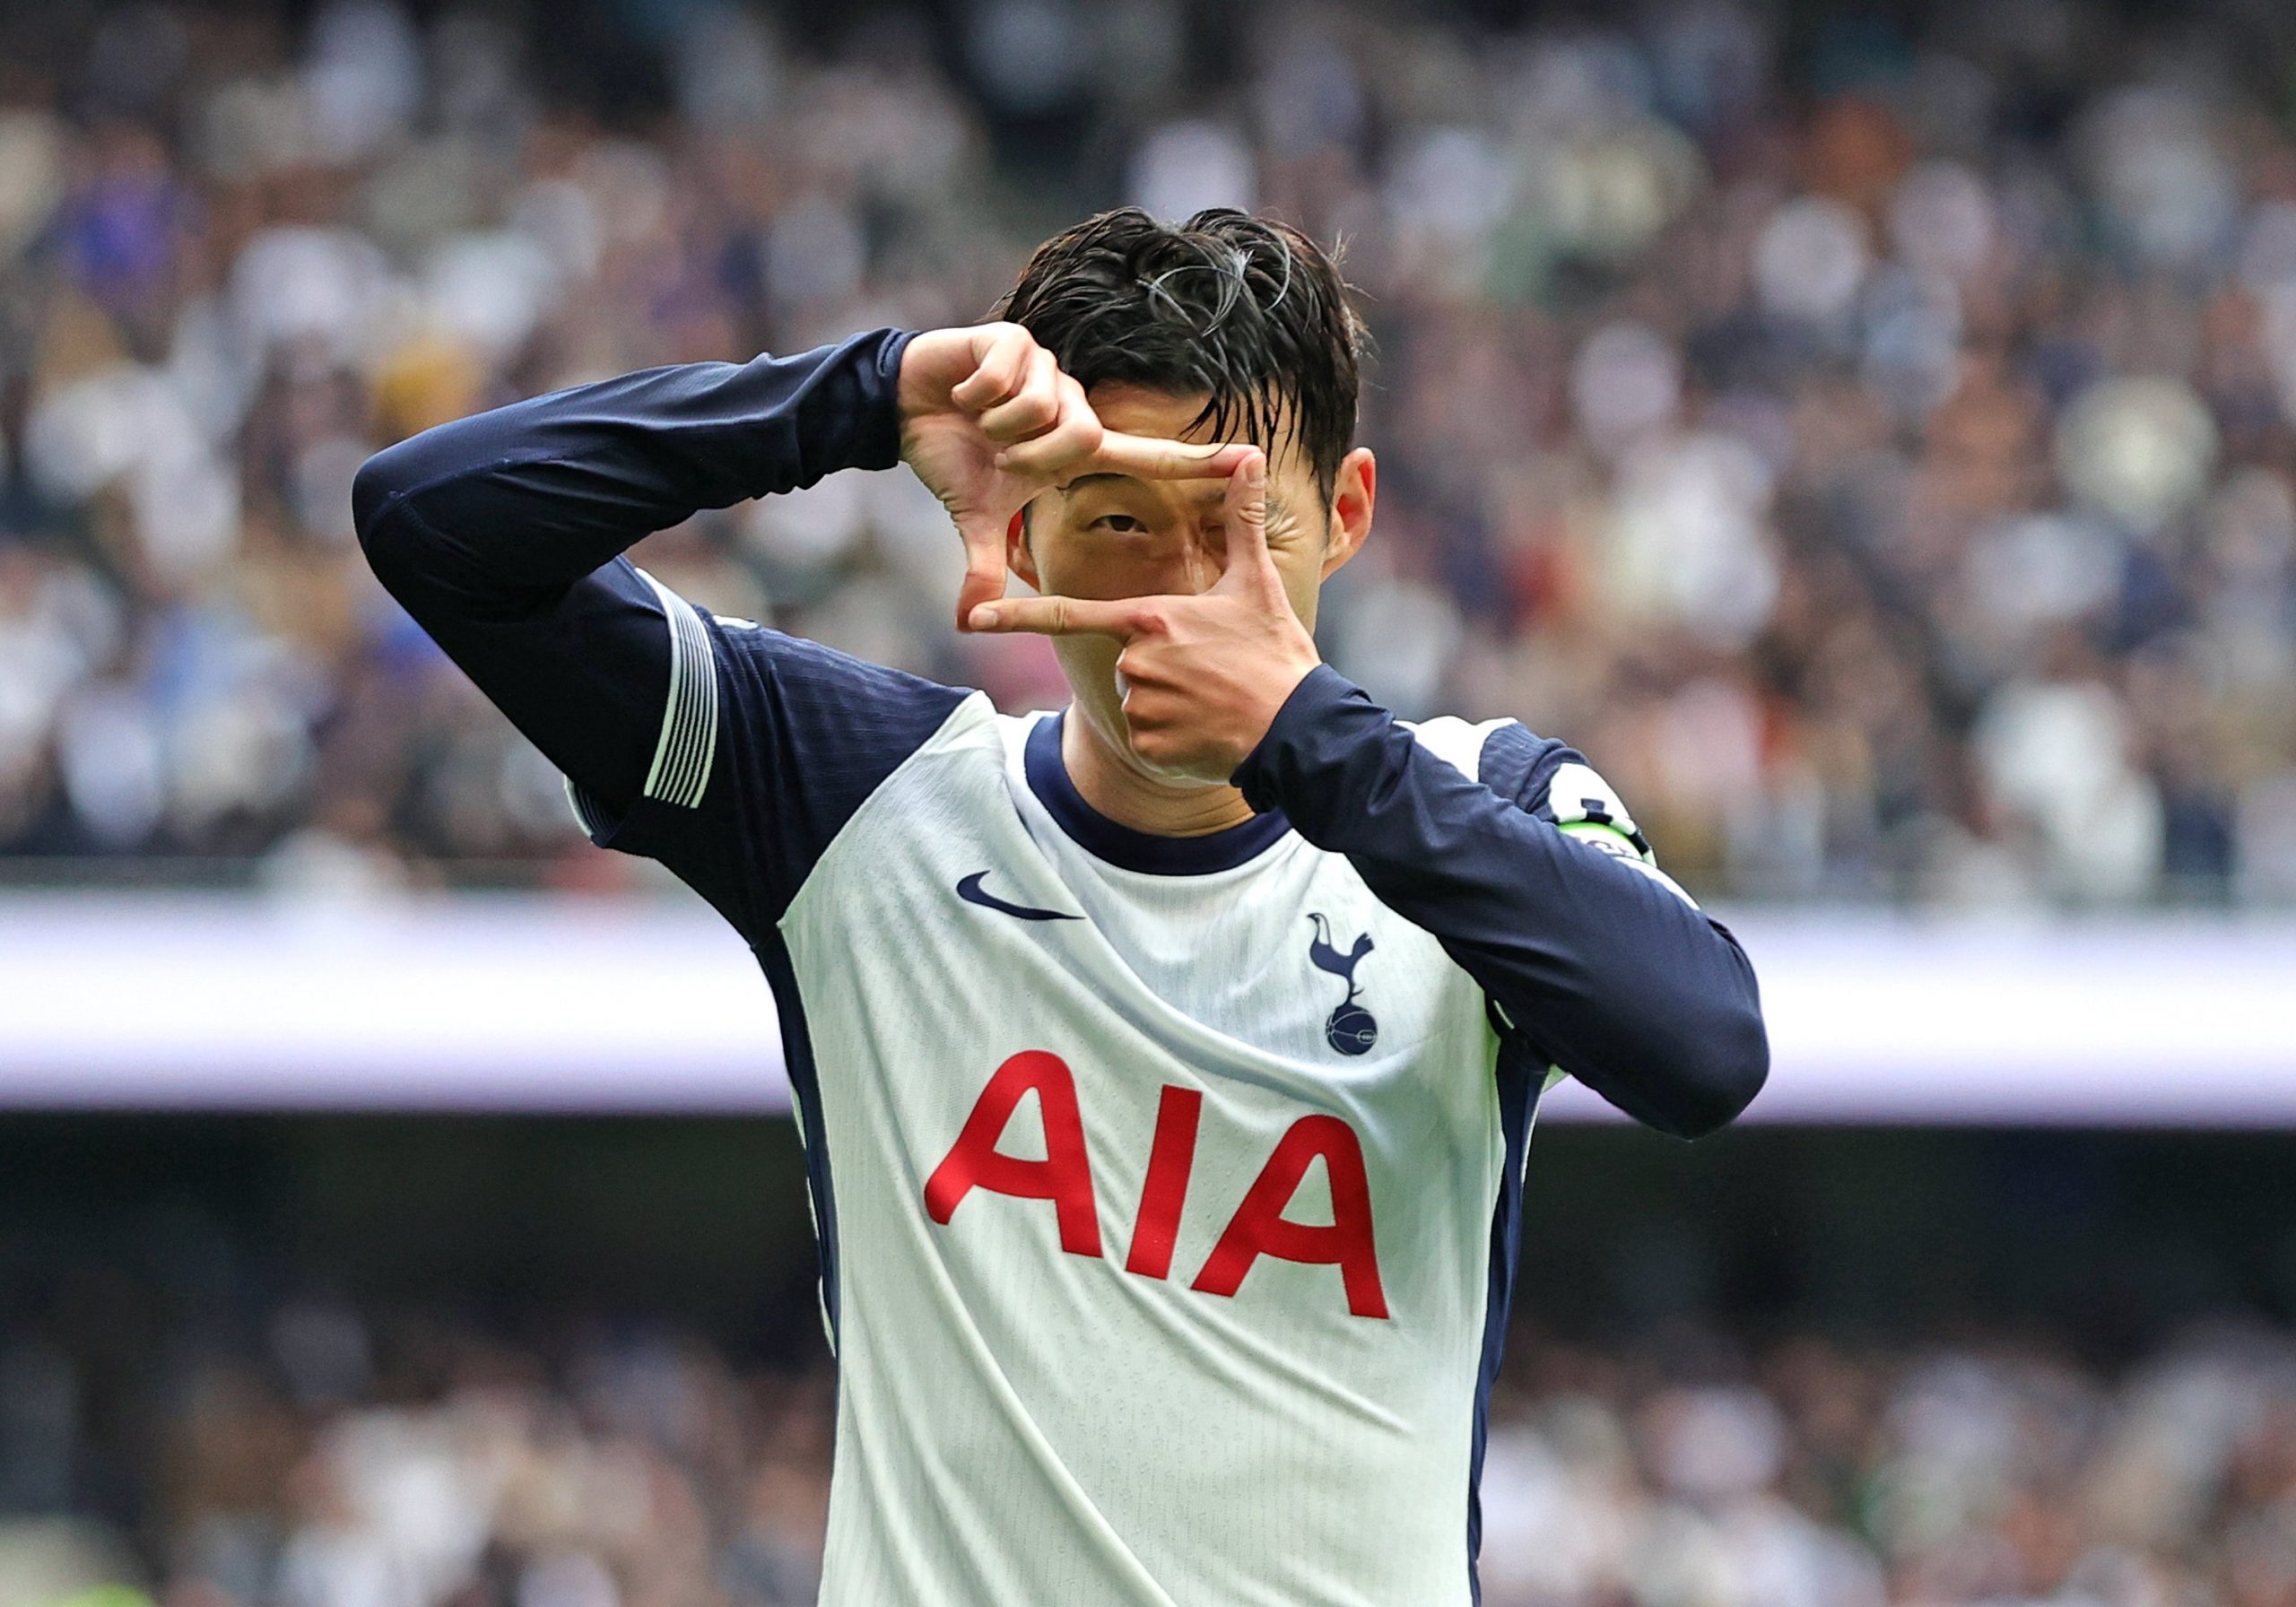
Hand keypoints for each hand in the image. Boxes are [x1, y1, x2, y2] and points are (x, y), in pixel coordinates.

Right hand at [899, 323, 1243, 628]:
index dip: (1196, 461)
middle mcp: (1073, 403)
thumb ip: (984, 566)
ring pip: (1042, 406)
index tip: (1249, 459)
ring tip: (978, 420)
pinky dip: (977, 393)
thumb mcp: (974, 517)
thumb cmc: (952, 458)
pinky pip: (1009, 376)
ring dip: (998, 425)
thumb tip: (964, 622)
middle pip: (1083, 434)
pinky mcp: (1014, 340)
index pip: (1148, 455)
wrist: (902, 408)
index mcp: (1077, 445)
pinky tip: (964, 393)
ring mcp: (1046, 368)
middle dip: (1029, 455)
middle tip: (999, 456)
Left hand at [965, 451, 1322, 782]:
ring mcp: (1138, 707)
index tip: (972, 617)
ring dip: (1168, 705)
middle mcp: (1135, 662)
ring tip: (1214, 702)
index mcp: (1149, 619)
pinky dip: (1171, 740)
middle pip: (1126, 662)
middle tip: (1212, 672)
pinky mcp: (1148, 747)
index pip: (1068, 614)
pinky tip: (1207, 732)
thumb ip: (1242, 520)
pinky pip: (1146, 739)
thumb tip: (1248, 457)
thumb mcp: (1258, 583)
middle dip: (1161, 668)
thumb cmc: (1275, 653)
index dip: (1016, 615)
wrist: (1297, 729)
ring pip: (1136, 701)